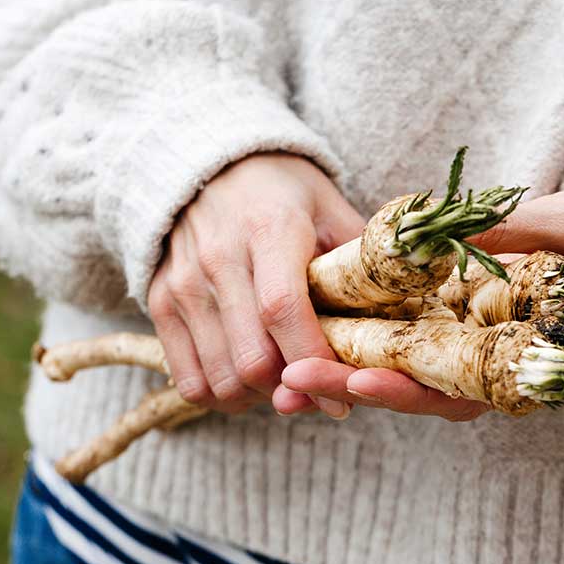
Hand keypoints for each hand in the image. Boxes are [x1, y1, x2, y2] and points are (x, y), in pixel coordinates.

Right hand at [147, 153, 363, 417]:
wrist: (210, 164)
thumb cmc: (285, 193)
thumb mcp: (331, 209)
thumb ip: (360, 262)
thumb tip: (403, 314)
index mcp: (269, 230)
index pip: (283, 311)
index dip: (315, 360)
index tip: (343, 399)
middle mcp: (219, 259)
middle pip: (252, 358)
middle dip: (292, 388)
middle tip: (319, 389)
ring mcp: (184, 284)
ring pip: (221, 378)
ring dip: (260, 398)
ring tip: (286, 383)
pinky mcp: (160, 302)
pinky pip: (190, 379)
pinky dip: (223, 396)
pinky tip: (250, 385)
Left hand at [282, 185, 563, 420]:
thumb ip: (519, 233)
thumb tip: (457, 235)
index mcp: (525, 356)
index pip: (457, 390)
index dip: (406, 391)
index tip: (357, 381)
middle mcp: (494, 359)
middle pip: (416, 388)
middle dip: (354, 384)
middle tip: (292, 378)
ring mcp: (475, 339)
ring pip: (405, 366)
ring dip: (347, 365)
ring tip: (286, 362)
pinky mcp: (461, 314)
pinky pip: (409, 332)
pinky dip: (366, 331)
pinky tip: (320, 318)